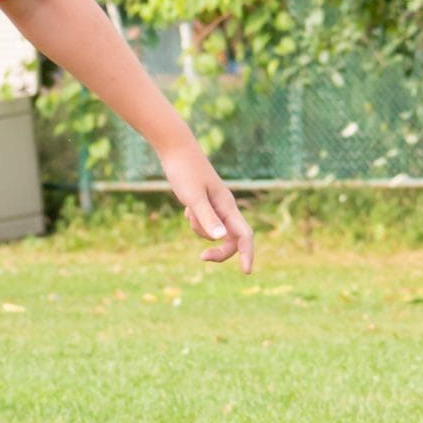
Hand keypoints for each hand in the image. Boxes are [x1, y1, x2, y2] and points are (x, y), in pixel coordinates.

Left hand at [161, 143, 254, 272]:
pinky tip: (187, 205)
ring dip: (199, 229)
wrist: (176, 150)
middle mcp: (225, 207)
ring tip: (189, 208)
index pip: (244, 235)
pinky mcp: (205, 203)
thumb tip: (221, 238)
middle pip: (231, 239)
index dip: (247, 254)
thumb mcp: (193, 197)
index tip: (246, 272)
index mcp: (228, 206)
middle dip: (219, 250)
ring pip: (213, 231)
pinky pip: (203, 223)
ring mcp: (216, 205)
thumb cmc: (185, 172)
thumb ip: (207, 217)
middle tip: (202, 257)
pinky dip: (194, 220)